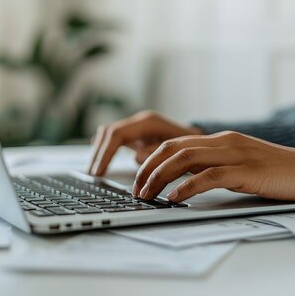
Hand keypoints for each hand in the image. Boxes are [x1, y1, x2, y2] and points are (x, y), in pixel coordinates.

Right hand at [88, 110, 202, 175]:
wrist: (202, 138)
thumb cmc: (194, 146)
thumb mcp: (179, 151)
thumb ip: (158, 153)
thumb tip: (137, 157)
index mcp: (149, 122)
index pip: (117, 134)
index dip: (106, 153)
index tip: (99, 172)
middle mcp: (140, 121)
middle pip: (109, 133)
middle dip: (98, 154)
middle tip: (92, 174)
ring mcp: (138, 126)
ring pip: (109, 133)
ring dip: (99, 151)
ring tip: (94, 171)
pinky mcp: (137, 133)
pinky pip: (114, 138)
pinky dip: (105, 148)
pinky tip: (98, 159)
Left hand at [132, 131, 294, 202]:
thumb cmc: (277, 173)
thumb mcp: (240, 166)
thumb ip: (215, 167)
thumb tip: (184, 180)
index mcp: (222, 140)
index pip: (176, 143)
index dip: (151, 159)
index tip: (138, 178)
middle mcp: (225, 142)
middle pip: (174, 148)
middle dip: (148, 168)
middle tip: (136, 190)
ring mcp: (236, 154)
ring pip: (186, 158)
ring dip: (161, 177)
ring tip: (147, 195)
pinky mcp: (247, 171)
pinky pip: (210, 176)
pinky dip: (187, 187)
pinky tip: (175, 198)